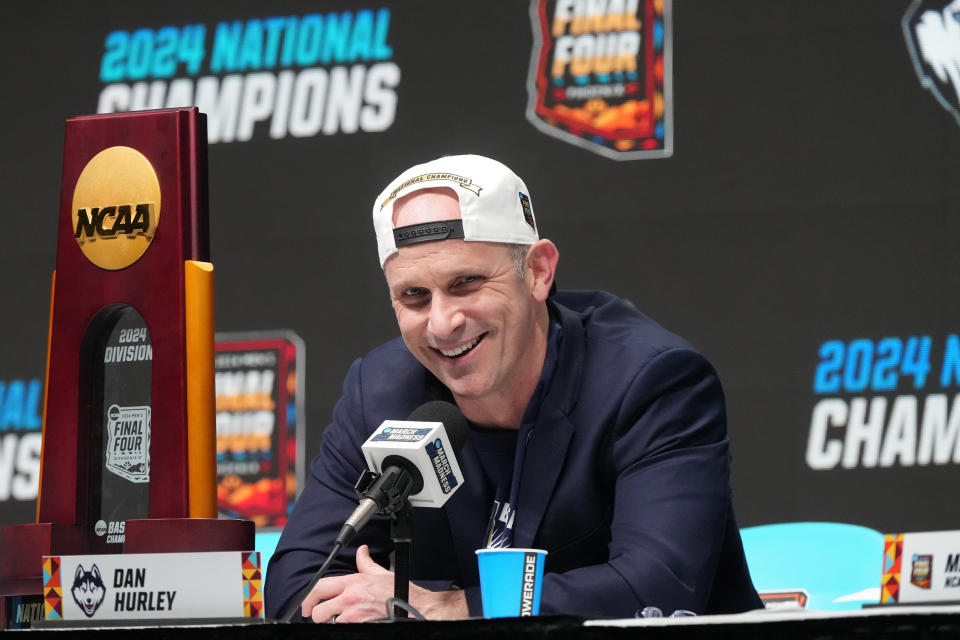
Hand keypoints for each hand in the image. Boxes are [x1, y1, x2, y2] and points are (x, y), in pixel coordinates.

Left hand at [301, 545, 468, 621]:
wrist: (413, 605)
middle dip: (317, 616)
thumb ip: (366, 563)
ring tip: (343, 620)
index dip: (308, 599)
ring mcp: (353, 613)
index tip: (307, 606)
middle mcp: (349, 597)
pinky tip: (355, 623)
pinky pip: (342, 628)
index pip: (319, 587)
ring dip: (333, 623)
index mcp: (352, 582)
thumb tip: (362, 551)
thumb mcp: (380, 573)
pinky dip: (346, 626)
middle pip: (318, 610)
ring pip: (329, 622)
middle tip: (323, 617)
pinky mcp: (359, 624)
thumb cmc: (398, 590)